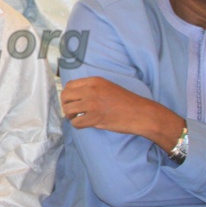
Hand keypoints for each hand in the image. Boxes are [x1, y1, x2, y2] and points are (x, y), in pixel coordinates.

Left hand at [61, 77, 183, 151]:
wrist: (140, 113)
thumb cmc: (126, 102)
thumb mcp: (107, 86)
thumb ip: (91, 88)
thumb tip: (75, 95)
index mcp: (94, 81)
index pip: (69, 85)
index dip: (68, 94)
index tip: (72, 101)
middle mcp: (91, 90)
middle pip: (65, 96)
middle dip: (66, 104)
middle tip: (72, 111)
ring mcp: (92, 104)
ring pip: (68, 109)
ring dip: (70, 116)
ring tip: (77, 118)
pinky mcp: (95, 118)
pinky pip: (76, 123)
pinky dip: (77, 125)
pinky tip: (84, 124)